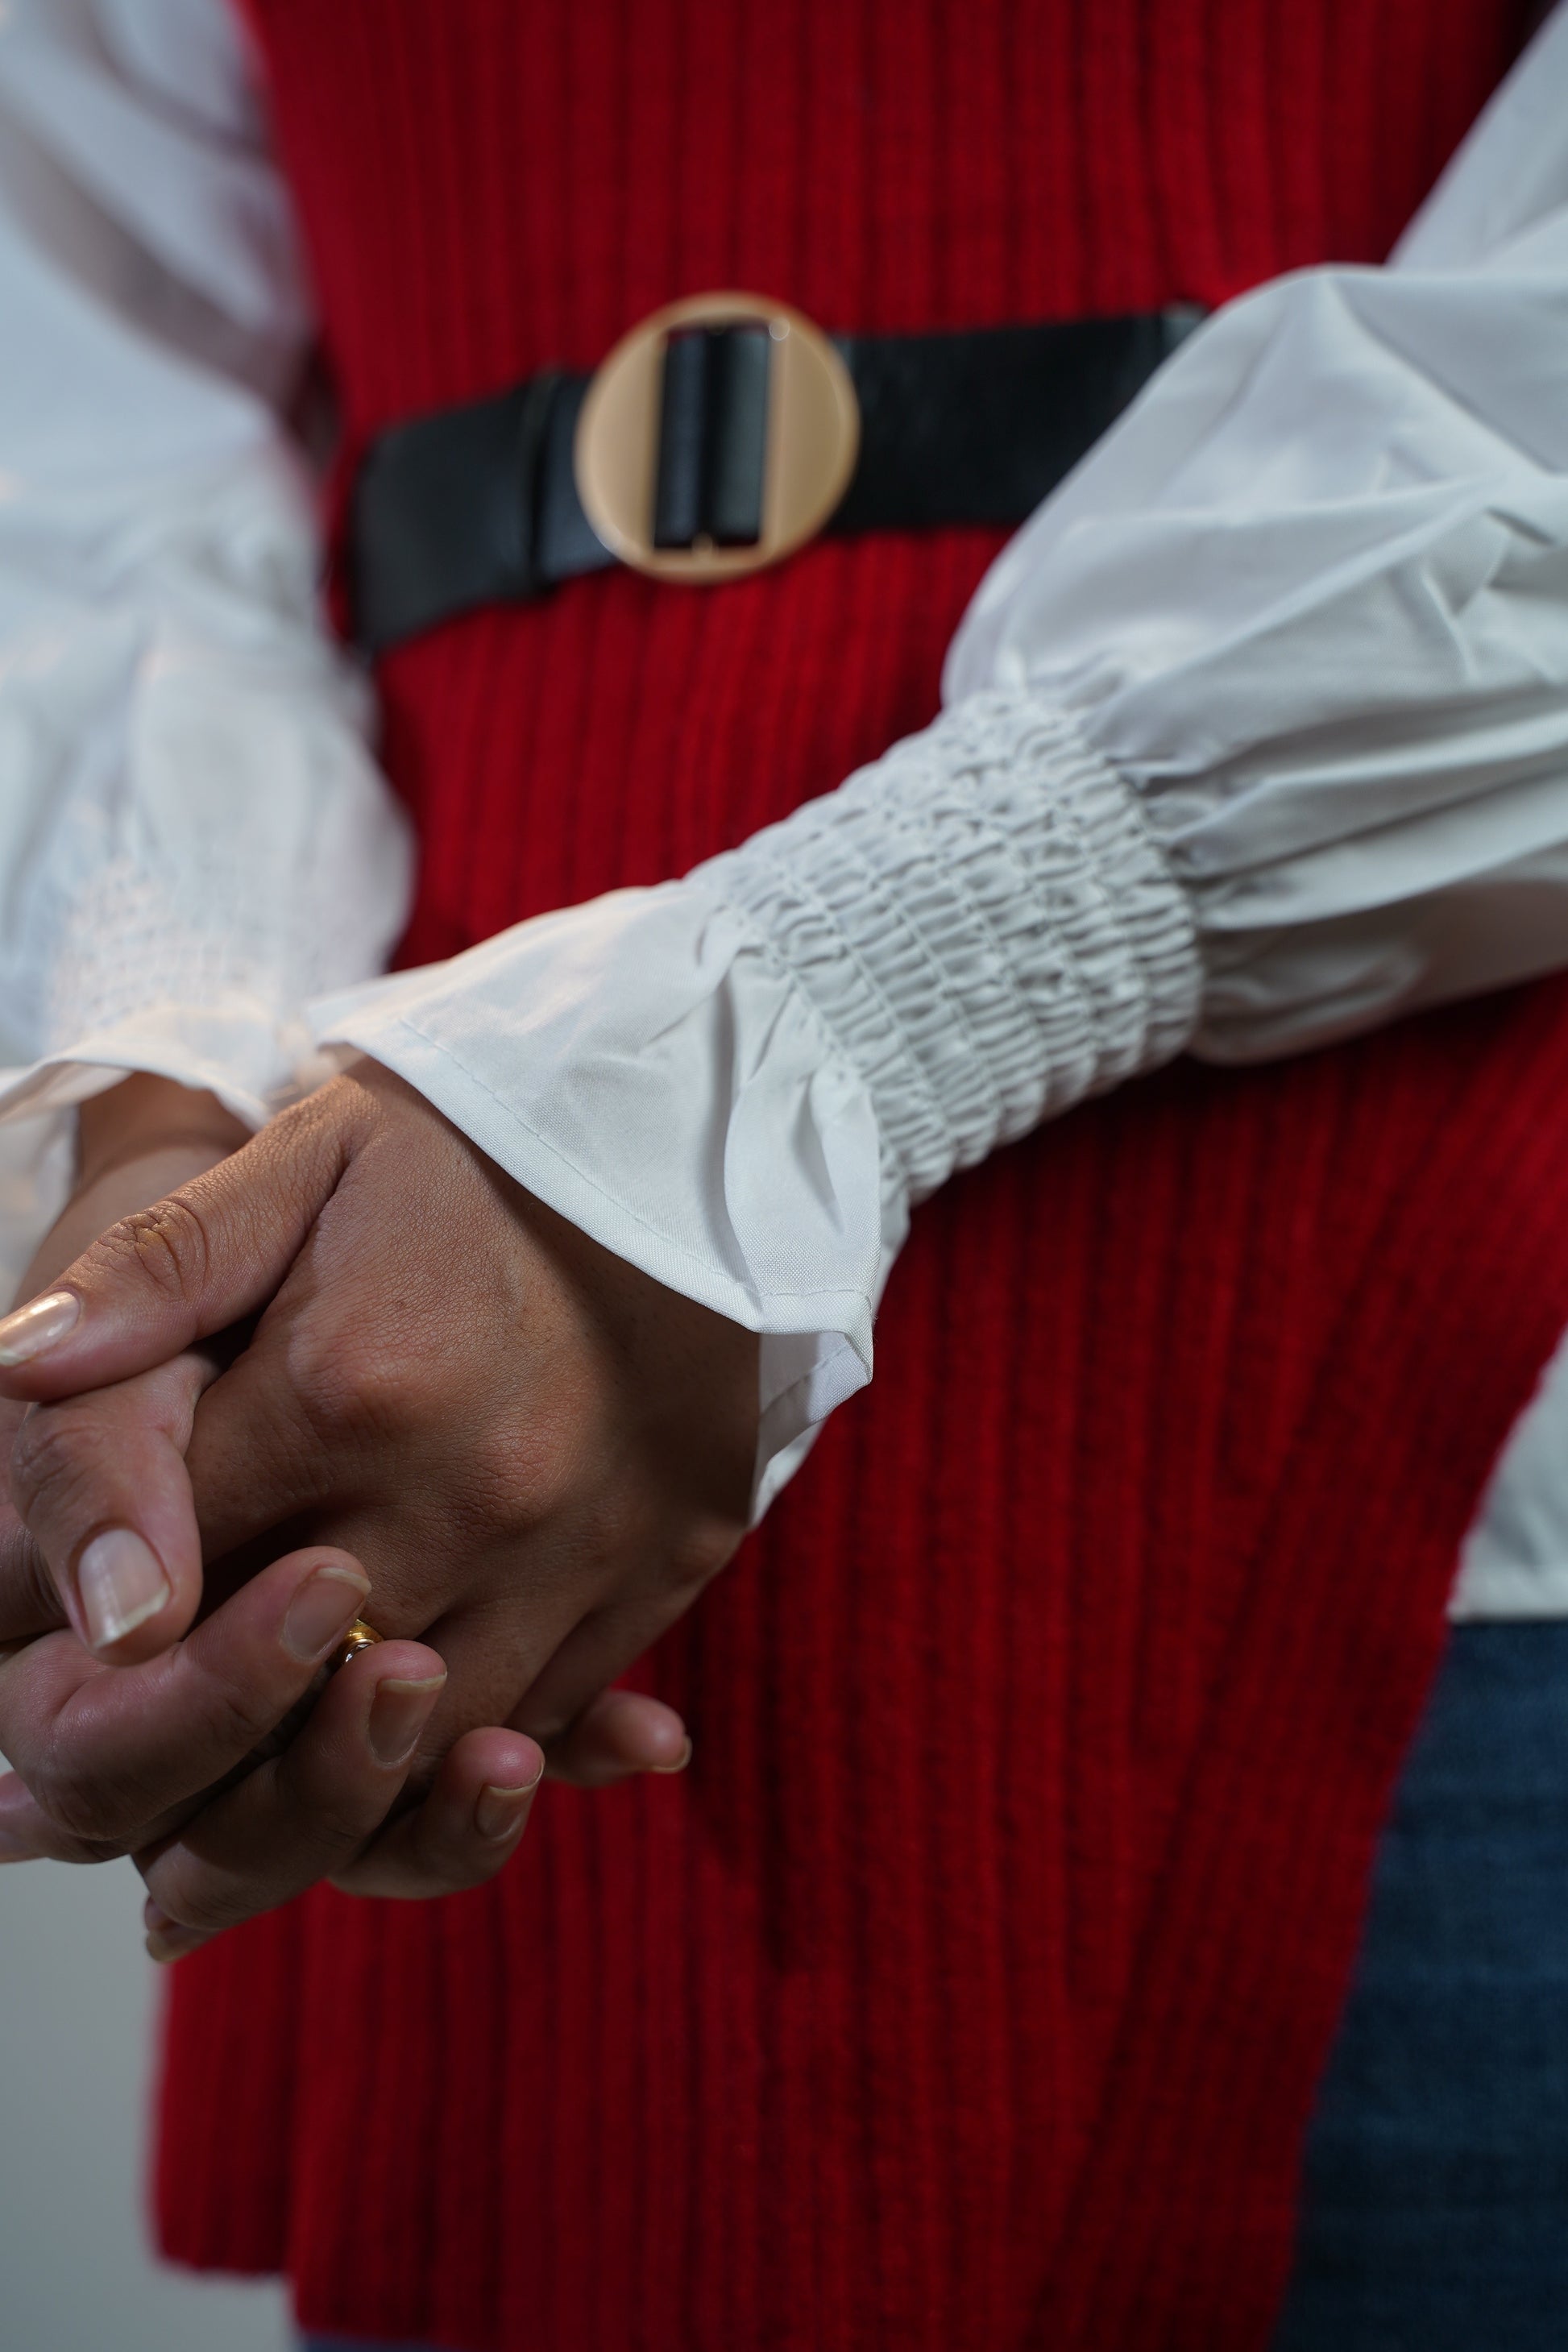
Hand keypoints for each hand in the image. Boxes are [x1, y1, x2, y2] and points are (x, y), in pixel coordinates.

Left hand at [0, 1060, 753, 1948]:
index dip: (91, 1636)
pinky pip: (553, 1715)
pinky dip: (471, 1767)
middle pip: (290, 1701)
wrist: (712, 1116)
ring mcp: (579, 1541)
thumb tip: (15, 1370)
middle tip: (103, 1805)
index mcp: (347, 1389)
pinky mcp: (666, 1562)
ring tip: (238, 1829)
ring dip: (329, 1796)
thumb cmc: (484, 1137)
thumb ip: (161, 1269)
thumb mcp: (310, 1154)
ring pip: (426, 1747)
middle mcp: (467, 1491)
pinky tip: (413, 1772)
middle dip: (194, 1749)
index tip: (44, 1673)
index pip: (173, 1577)